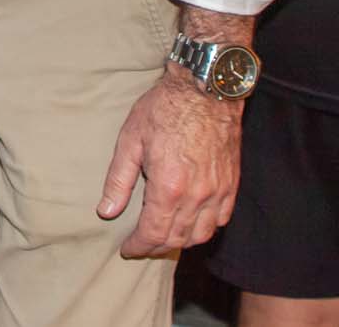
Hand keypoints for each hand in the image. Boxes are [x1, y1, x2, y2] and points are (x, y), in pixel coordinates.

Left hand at [98, 70, 241, 255]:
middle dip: (156, 246)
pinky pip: (221, 219)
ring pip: (201, 234)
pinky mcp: (232, 184)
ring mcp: (218, 192)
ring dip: (181, 241)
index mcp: (168, 187)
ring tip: (164, 236)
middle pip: (177, 238)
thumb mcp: (130, 139)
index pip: (154, 233)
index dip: (138, 245)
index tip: (127, 249)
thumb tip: (106, 211)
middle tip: (141, 244)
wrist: (205, 88)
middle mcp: (197, 196)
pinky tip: (192, 222)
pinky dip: (205, 229)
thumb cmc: (164, 108)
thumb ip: (118, 180)